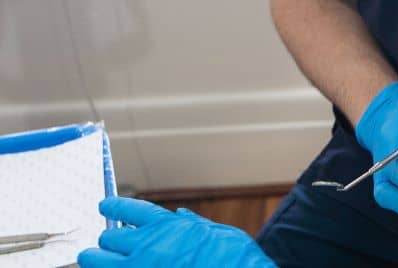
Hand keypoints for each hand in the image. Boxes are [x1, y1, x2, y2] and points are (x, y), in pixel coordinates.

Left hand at [77, 197, 274, 266]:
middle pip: (107, 238)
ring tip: (95, 260)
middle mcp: (146, 246)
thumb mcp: (216, 232)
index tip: (104, 205)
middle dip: (107, 242)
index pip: (129, 210)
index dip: (113, 206)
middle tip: (106, 245)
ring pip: (95, 261)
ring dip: (96, 260)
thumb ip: (192, 225)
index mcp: (167, 226)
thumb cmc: (232, 257)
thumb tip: (180, 217)